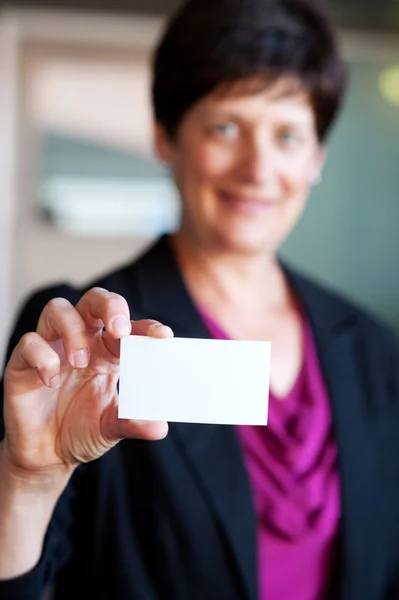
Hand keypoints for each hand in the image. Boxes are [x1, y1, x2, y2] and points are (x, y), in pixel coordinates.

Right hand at [2, 287, 172, 478]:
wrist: (47, 457)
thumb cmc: (82, 432)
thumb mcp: (112, 428)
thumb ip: (133, 423)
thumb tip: (160, 426)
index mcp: (108, 352)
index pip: (128, 326)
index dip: (145, 325)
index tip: (161, 335)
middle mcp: (81, 342)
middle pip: (94, 301)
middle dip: (109, 306)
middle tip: (119, 329)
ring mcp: (51, 348)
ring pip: (58, 309)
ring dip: (73, 330)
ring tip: (80, 362)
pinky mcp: (23, 363)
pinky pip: (29, 342)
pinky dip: (42, 357)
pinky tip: (50, 381)